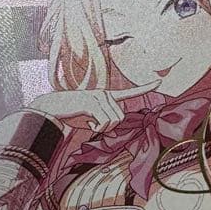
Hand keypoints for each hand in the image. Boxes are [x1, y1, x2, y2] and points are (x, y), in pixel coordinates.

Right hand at [30, 84, 158, 131]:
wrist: (51, 109)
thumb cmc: (72, 115)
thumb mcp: (92, 118)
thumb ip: (106, 119)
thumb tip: (114, 123)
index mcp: (107, 96)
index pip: (129, 93)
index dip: (144, 88)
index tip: (158, 81)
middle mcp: (105, 94)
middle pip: (120, 118)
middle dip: (108, 127)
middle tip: (93, 124)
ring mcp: (99, 97)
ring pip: (113, 122)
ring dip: (101, 128)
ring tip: (89, 122)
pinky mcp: (92, 102)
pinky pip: (104, 123)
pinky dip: (95, 128)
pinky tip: (86, 122)